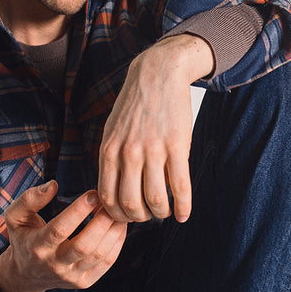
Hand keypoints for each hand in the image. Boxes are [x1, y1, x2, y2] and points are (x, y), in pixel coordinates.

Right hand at [0, 181, 127, 291]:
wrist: (26, 275)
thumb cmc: (24, 238)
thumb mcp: (14, 217)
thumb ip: (29, 199)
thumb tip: (53, 185)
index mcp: (36, 247)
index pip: (60, 229)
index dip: (78, 211)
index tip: (93, 194)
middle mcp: (54, 265)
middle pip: (84, 245)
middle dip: (102, 221)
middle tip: (110, 202)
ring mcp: (71, 276)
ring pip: (99, 254)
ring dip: (114, 230)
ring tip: (117, 211)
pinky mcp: (84, 282)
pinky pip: (106, 263)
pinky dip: (117, 243)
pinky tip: (119, 226)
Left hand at [98, 33, 213, 222]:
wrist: (158, 73)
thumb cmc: (135, 105)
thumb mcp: (112, 131)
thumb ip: (112, 160)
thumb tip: (115, 192)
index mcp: (109, 150)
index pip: (107, 197)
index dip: (117, 215)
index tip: (127, 216)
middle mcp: (128, 153)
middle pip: (130, 204)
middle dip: (139, 217)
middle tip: (147, 215)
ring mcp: (153, 150)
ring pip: (155, 199)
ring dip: (160, 213)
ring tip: (164, 212)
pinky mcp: (177, 146)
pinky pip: (180, 186)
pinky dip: (182, 207)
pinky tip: (183, 215)